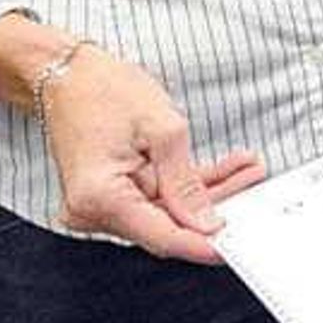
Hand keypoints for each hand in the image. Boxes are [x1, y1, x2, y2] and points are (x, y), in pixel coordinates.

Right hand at [38, 46, 262, 263]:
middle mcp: (93, 211)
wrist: (68, 74)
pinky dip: (190, 185)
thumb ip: (185, 182)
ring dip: (209, 192)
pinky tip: (226, 169)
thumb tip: (207, 223)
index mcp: (99, 197)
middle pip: (168, 225)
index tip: (237, 247)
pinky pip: (159, 198)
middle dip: (217, 207)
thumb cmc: (103, 89)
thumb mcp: (161, 128)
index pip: (162, 237)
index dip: (204, 244)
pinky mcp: (113, 197)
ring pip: (169, 212)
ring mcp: (101, 206)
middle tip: (254, 186)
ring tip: (246, 168)